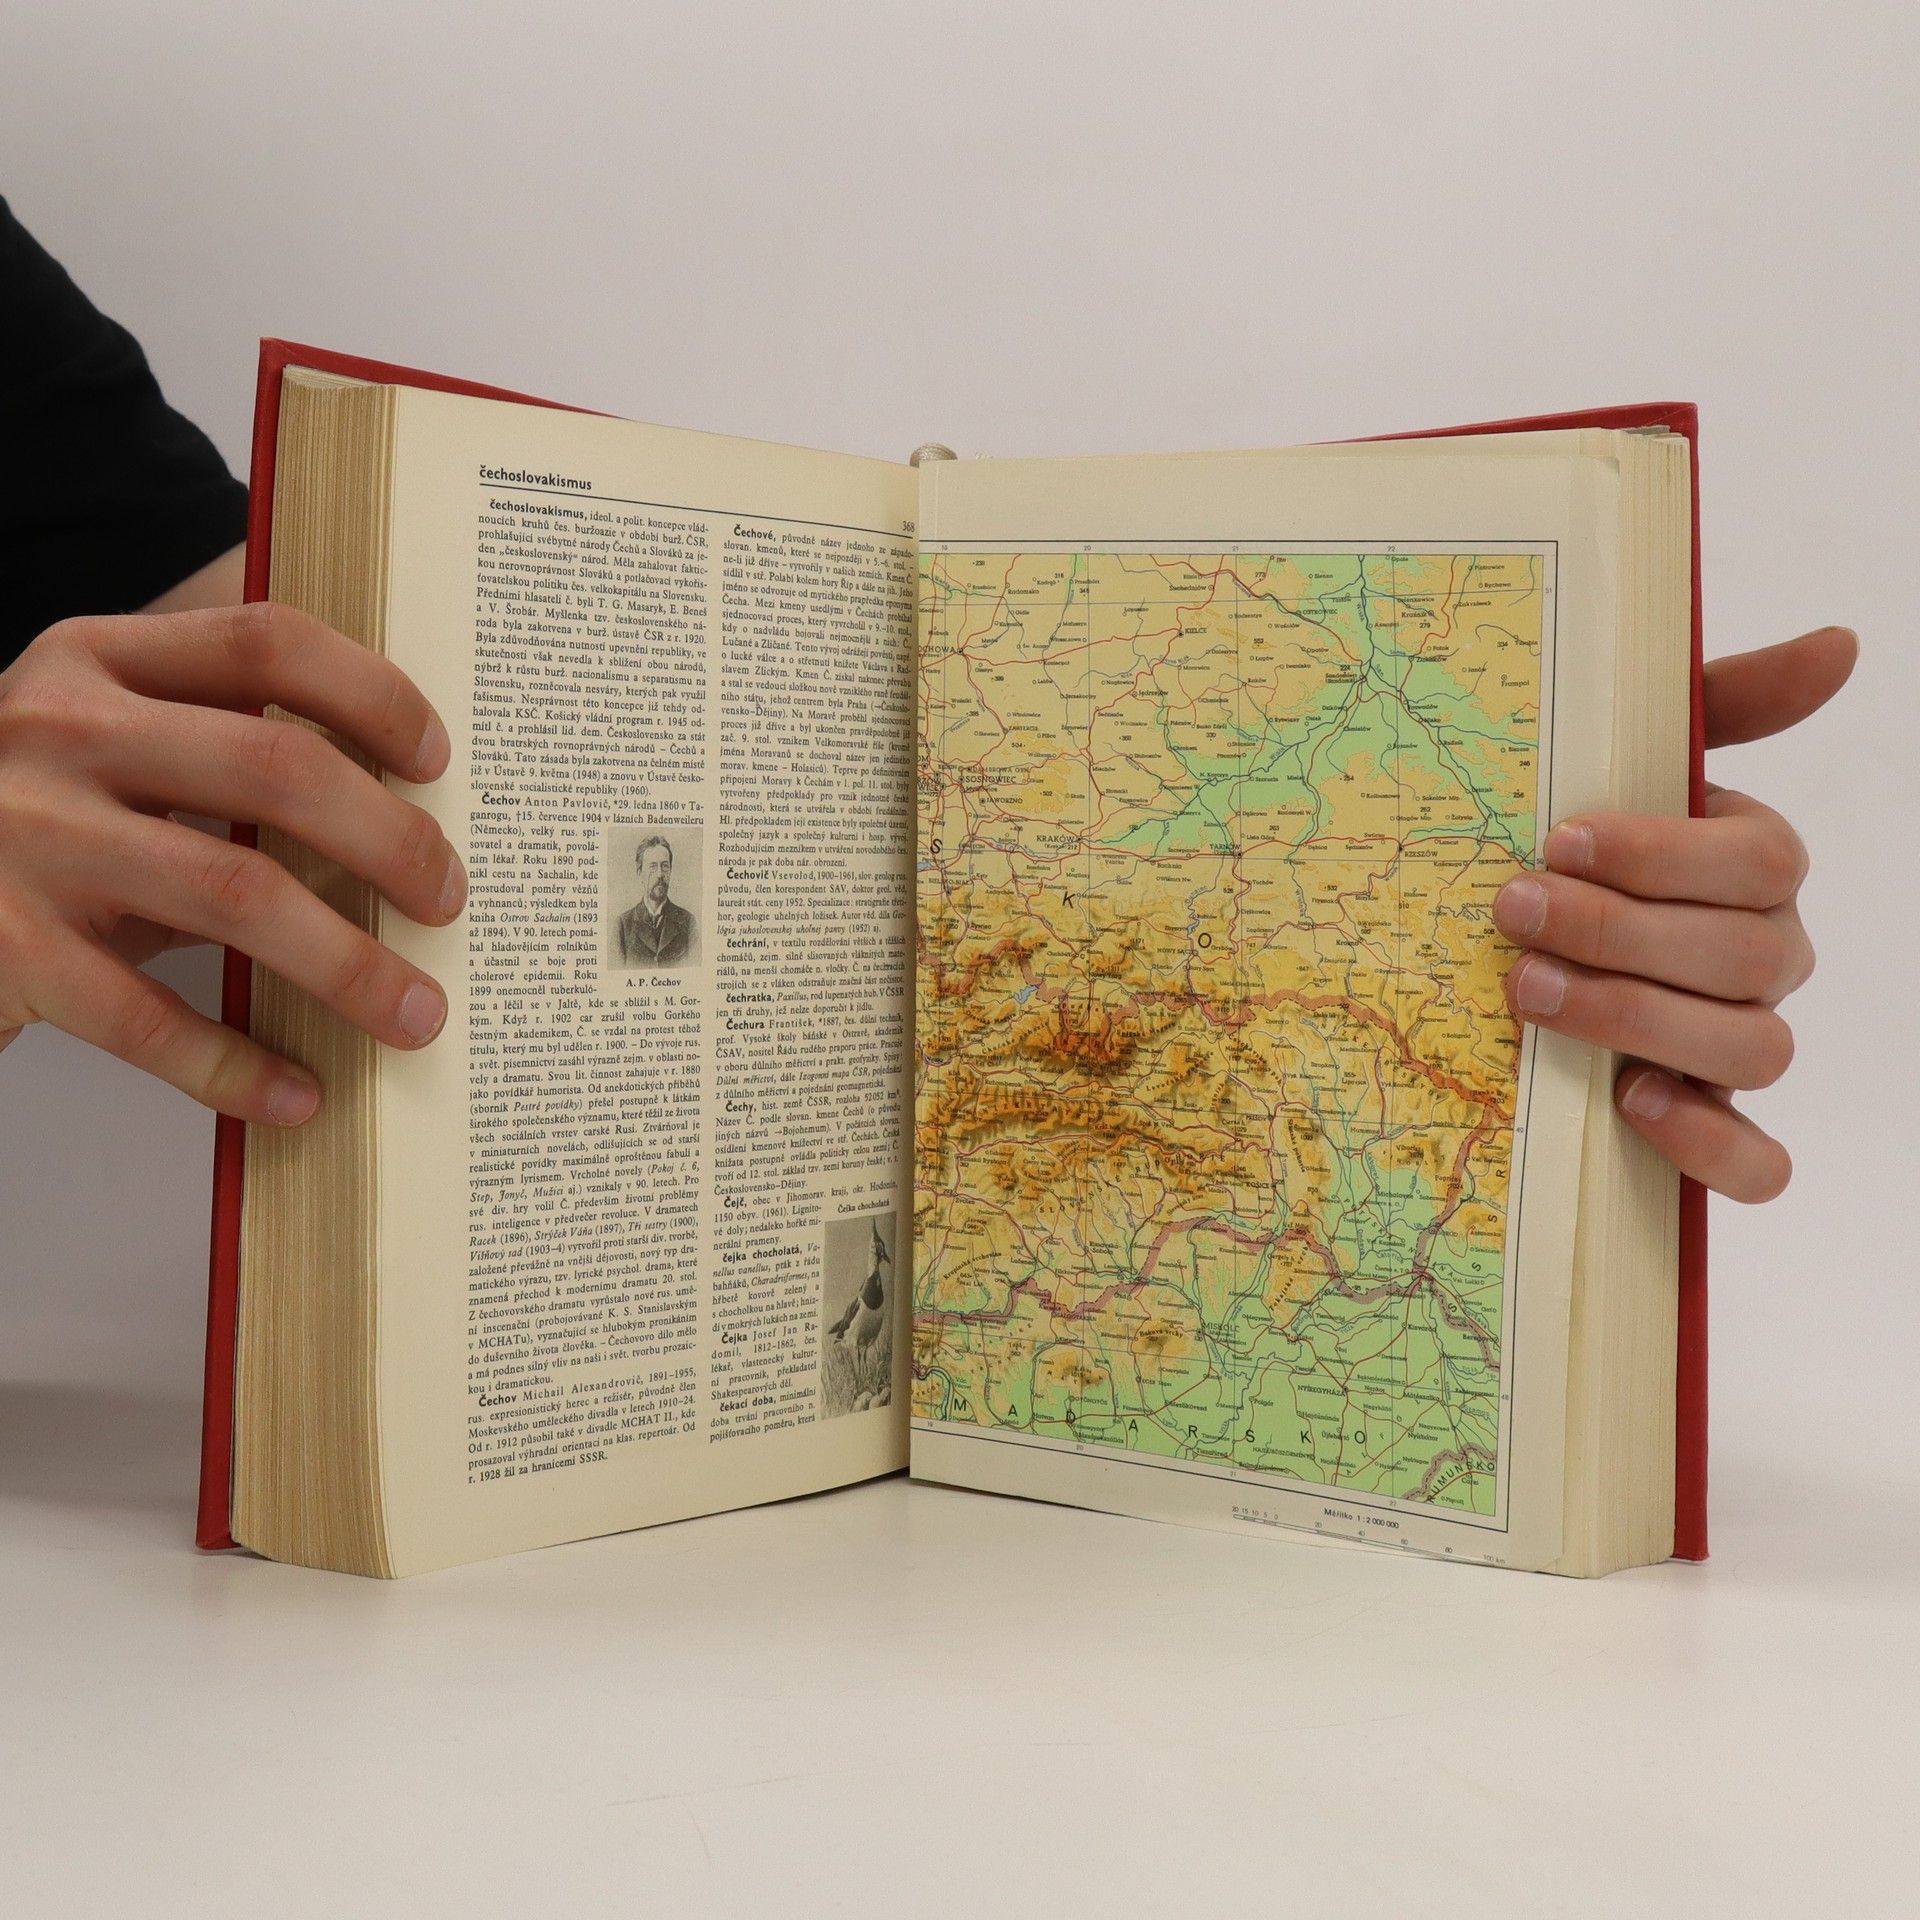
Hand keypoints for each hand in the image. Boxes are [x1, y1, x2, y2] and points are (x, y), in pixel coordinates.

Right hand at [0, 602, 464, 1125]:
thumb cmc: (30, 818)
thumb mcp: (99, 743)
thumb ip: (212, 743)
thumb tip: (398, 815)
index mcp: (97, 661)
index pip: (268, 643)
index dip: (373, 697)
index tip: (436, 761)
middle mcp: (59, 733)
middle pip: (277, 767)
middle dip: (392, 841)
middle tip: (449, 900)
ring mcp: (29, 838)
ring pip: (237, 892)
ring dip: (349, 965)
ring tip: (416, 1013)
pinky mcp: (9, 948)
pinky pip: (149, 1018)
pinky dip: (238, 1065)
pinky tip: (298, 1093)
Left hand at [1493, 625, 1856, 1202]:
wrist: (1515, 943)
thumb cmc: (1579, 847)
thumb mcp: (1632, 761)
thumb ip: (1726, 703)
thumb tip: (1843, 643)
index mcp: (1754, 870)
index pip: (1757, 863)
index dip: (1662, 854)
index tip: (1558, 837)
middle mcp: (1766, 958)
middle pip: (1744, 956)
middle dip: (1620, 934)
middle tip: (1513, 912)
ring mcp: (1743, 1044)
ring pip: (1753, 1050)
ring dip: (1639, 1021)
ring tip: (1528, 992)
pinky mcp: (1714, 1127)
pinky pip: (1758, 1163)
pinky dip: (1708, 1141)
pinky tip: (1634, 1102)